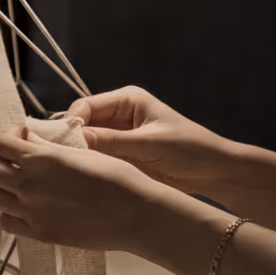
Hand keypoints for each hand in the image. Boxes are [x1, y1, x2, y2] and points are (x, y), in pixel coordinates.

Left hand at [0, 125, 177, 249]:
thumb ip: (48, 147)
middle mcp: (30, 185)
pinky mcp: (39, 233)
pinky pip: (6, 222)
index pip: (1, 143)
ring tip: (21, 185)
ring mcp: (31, 211)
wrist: (136, 215)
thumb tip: (28, 139)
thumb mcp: (81, 152)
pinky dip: (10, 213)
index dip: (9, 137)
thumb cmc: (117, 178)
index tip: (22, 138)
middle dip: (1, 161)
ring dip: (2, 187)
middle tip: (18, 162)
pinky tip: (27, 207)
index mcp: (41, 159)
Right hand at [64, 86, 234, 195]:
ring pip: (85, 142)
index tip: (65, 142)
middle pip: (81, 123)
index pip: (86, 105)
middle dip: (71, 138)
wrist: (215, 172)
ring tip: (68, 167)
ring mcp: (117, 136)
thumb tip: (74, 138)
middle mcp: (118, 115)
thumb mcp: (148, 143)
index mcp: (126, 100)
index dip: (72, 121)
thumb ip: (110, 141)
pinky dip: (88, 164)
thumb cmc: (189, 148)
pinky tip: (82, 174)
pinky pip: (95, 158)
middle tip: (60, 157)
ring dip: (78, 153)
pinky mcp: (119, 156)